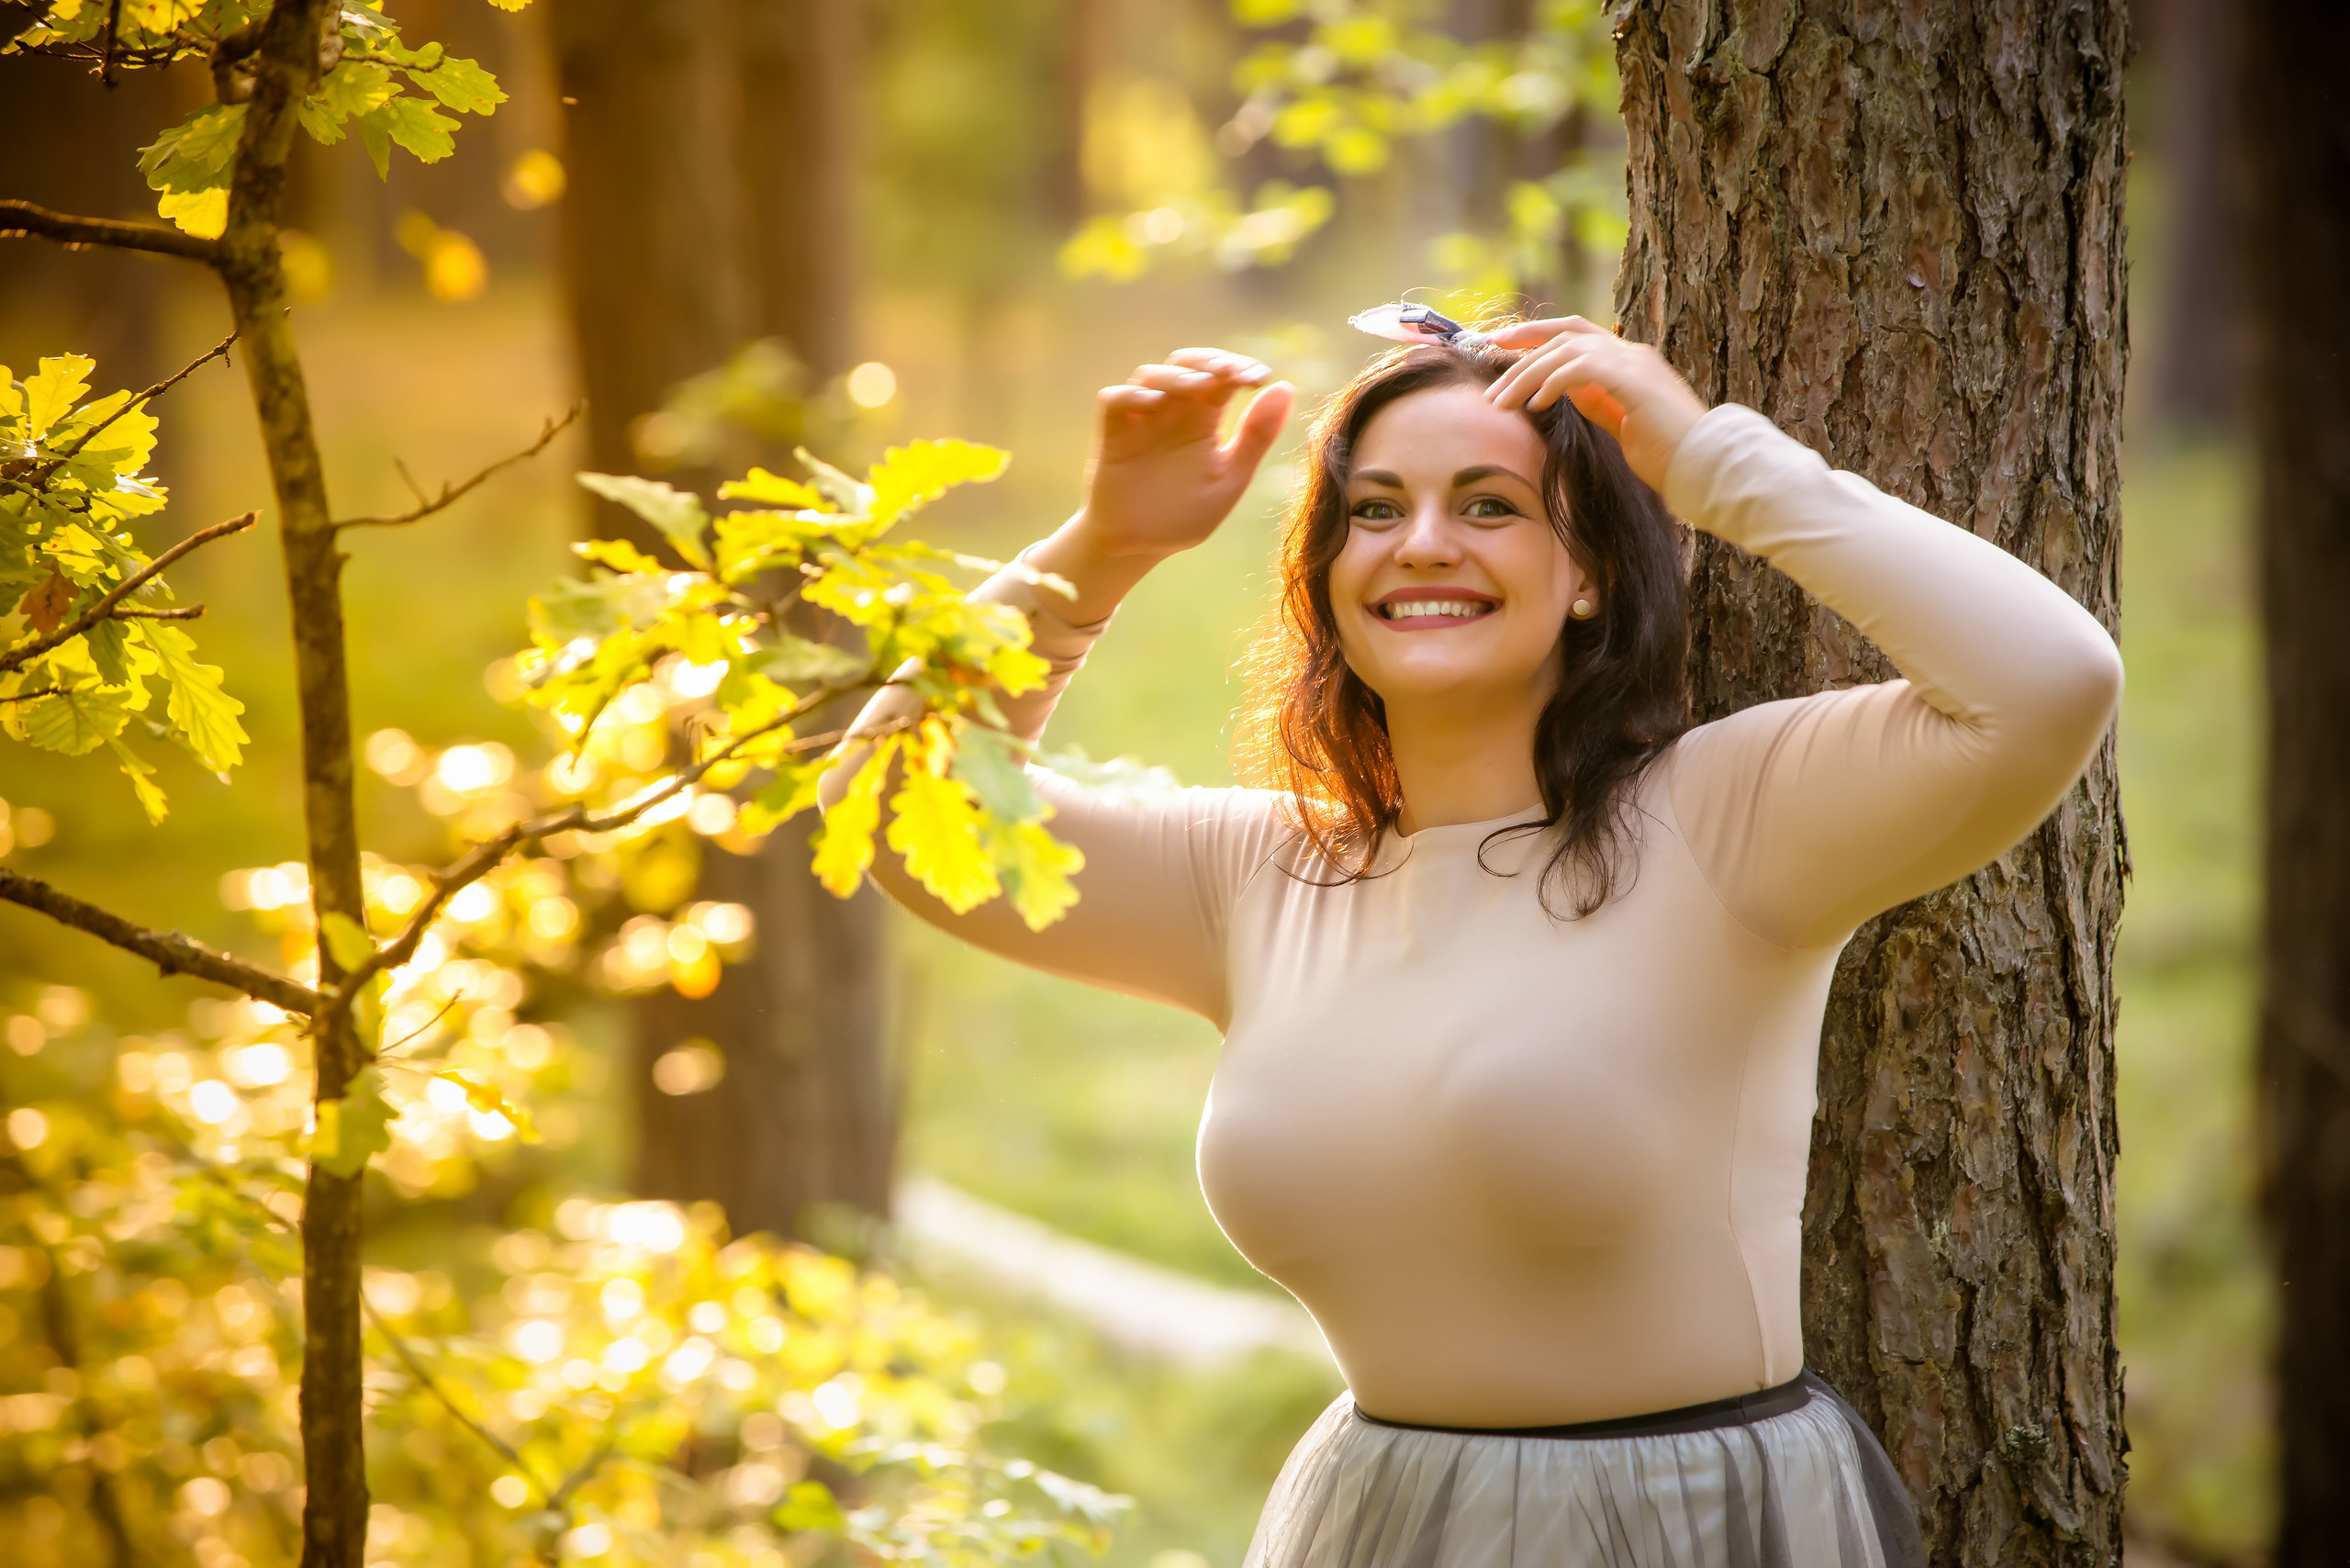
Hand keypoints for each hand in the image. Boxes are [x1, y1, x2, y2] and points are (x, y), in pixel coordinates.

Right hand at [1075, 348, 1293, 561]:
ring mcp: (1140, 420)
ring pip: (1151, 376)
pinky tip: (1155, 403)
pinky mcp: (1112, 434)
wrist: (1141, 548)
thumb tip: (1286, 388)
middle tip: (1229, 372)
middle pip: (1186, 363)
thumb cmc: (1185, 514)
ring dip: (1176, 375)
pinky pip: (1114, 400)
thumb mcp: (1230, 477)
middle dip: (1208, 360)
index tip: (1260, 378)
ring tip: (1200, 385)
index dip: (1240, 367)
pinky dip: (1132, 395)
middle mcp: (1171, 411)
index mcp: (1203, 417)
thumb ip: (1256, 435)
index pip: (1222, 376)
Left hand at [1483, 317, 1706, 494]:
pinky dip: (1552, 382)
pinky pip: (1580, 368)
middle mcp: (1630, 353)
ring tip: (1501, 402)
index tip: (1498, 345)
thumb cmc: (1666, 454)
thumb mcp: (1620, 424)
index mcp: (1628, 360)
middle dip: (1520, 349)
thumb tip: (1562, 390)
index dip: (1534, 334)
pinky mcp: (1633, 380)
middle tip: (1486, 371)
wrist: (1704, 466)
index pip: (1573, 332)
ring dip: (1526, 375)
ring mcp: (1634, 363)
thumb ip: (1595, 401)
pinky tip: (1535, 404)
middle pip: (1564, 334)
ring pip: (1566, 350)